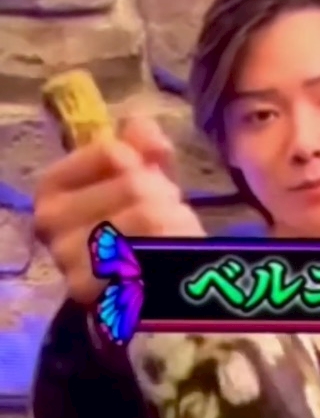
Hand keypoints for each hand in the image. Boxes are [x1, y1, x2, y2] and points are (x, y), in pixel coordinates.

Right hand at [34, 117, 204, 303]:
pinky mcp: (96, 291)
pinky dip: (171, 252)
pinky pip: (152, 252)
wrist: (151, 293)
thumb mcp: (146, 181)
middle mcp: (49, 223)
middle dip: (160, 198)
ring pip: (146, 216)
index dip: (139, 165)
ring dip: (172, 225)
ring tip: (168, 240)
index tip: (143, 184)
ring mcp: (70, 259)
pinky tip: (166, 263)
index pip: (109, 152)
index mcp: (52, 190)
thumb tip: (139, 124)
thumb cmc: (144, 231)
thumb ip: (143, 148)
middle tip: (161, 221)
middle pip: (132, 184)